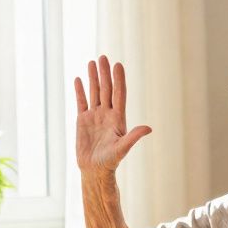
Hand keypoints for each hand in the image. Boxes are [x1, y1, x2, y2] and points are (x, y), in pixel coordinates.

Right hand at [74, 55, 151, 174]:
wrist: (95, 170)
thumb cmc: (111, 162)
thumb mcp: (123, 148)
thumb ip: (134, 137)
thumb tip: (149, 128)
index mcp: (118, 118)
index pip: (119, 94)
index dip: (119, 80)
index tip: (118, 65)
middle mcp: (107, 114)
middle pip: (107, 89)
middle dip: (105, 73)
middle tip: (103, 57)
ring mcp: (95, 116)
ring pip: (94, 92)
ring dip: (93, 78)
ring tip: (92, 62)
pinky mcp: (82, 121)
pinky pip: (81, 102)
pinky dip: (80, 91)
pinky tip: (78, 79)